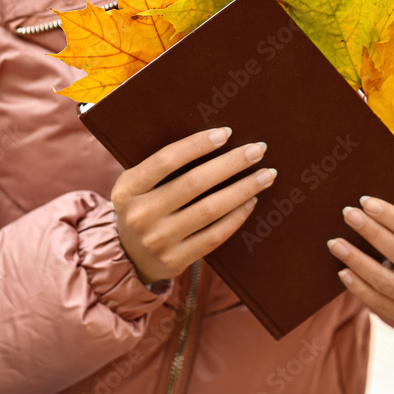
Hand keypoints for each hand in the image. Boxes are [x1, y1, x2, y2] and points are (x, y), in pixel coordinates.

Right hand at [110, 127, 276, 284]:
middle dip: (231, 163)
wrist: (129, 257)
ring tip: (266, 175)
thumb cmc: (143, 207)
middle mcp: (140, 215)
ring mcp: (158, 240)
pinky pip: (214, 235)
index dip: (196, 145)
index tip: (226, 133)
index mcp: (128, 188)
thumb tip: (217, 139)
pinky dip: (236, 216)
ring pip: (210, 210)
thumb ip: (164, 167)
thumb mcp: (138, 185)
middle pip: (194, 183)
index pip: (165, 160)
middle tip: (258, 150)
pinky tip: (251, 201)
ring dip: (243, 189)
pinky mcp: (175, 260)